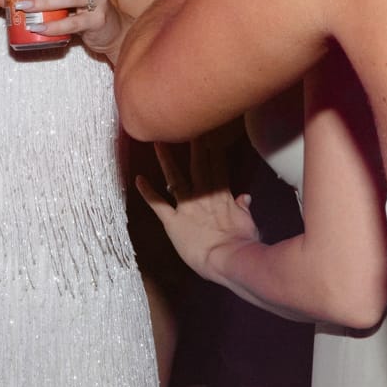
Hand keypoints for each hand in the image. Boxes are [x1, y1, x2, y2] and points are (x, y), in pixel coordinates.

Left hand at [135, 139, 260, 287]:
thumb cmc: (242, 243)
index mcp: (223, 196)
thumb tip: (245, 196)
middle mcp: (203, 196)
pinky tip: (138, 179)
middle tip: (185, 127)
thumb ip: (243, 208)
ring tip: (157, 143)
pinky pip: (158, 204)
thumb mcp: (248, 223)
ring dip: (166, 161)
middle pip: (197, 166)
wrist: (229, 260)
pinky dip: (147, 192)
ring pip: (175, 179)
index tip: (208, 133)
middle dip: (192, 146)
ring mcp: (186, 207)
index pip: (217, 167)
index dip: (212, 150)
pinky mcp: (173, 221)